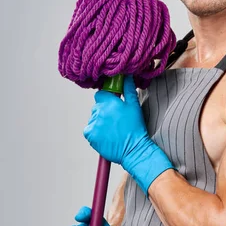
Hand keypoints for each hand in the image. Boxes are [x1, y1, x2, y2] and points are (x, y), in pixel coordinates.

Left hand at [83, 75, 175, 195]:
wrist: (134, 149)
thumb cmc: (136, 128)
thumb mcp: (134, 106)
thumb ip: (129, 89)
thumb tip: (127, 76)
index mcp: (109, 102)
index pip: (100, 94)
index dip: (107, 100)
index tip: (113, 106)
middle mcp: (99, 112)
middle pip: (96, 108)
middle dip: (104, 112)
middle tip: (116, 121)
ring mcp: (93, 124)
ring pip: (93, 119)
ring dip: (100, 123)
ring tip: (113, 130)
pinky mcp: (90, 135)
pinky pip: (89, 130)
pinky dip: (95, 133)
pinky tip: (107, 136)